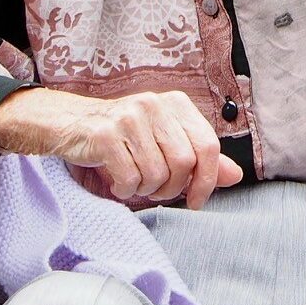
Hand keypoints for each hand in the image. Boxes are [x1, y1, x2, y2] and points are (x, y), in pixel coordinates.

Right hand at [55, 89, 244, 207]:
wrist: (69, 124)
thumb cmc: (123, 137)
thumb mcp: (163, 141)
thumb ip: (199, 158)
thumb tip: (236, 176)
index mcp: (176, 103)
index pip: (208, 146)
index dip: (207, 181)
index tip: (196, 201)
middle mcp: (155, 105)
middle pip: (184, 163)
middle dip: (171, 189)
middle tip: (155, 192)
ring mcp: (130, 117)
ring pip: (156, 174)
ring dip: (145, 191)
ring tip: (133, 182)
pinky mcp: (106, 134)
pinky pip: (130, 178)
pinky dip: (125, 190)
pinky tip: (117, 181)